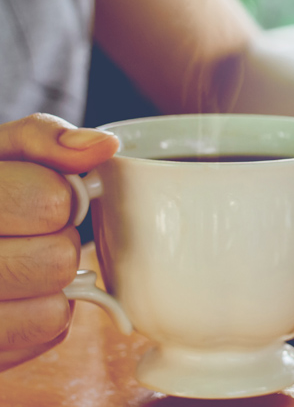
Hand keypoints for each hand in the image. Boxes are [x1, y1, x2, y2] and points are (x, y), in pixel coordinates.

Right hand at [0, 114, 117, 371]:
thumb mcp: (2, 150)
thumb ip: (46, 138)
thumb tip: (103, 146)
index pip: (48, 201)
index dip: (60, 196)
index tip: (45, 194)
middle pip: (56, 260)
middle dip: (60, 241)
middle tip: (35, 234)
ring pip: (52, 309)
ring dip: (56, 285)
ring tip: (25, 263)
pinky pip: (44, 336)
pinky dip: (44, 315)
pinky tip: (19, 295)